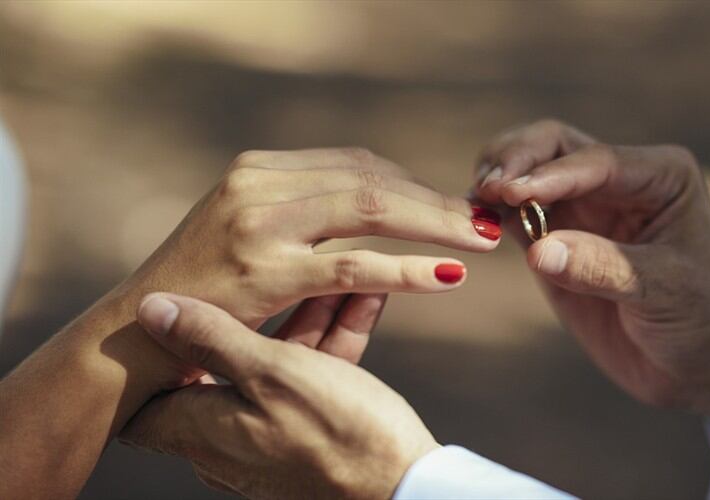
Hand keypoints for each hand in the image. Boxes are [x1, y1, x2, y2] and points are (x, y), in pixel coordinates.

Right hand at [110, 148, 501, 387]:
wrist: (136, 334)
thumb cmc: (202, 288)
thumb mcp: (248, 231)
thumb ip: (301, 210)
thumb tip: (374, 202)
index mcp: (260, 169)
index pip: (356, 163)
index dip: (412, 183)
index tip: (453, 204)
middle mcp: (258, 183)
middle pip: (371, 178)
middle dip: (435, 201)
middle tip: (486, 219)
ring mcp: (259, 224)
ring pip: (369, 210)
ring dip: (434, 225)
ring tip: (481, 240)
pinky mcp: (262, 271)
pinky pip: (352, 266)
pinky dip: (407, 269)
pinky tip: (446, 277)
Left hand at [120, 293, 436, 499]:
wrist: (404, 489)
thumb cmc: (337, 433)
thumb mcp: (273, 373)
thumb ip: (211, 338)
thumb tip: (150, 309)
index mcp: (202, 428)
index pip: (146, 395)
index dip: (153, 350)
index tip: (172, 305)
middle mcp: (226, 441)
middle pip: (224, 363)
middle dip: (257, 311)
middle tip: (280, 269)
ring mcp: (270, 441)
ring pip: (277, 366)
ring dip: (308, 318)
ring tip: (341, 273)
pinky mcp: (311, 439)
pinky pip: (310, 381)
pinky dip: (331, 343)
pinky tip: (362, 298)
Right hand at [474, 120, 709, 434]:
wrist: (702, 364)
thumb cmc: (704, 319)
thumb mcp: (665, 291)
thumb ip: (602, 268)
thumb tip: (539, 251)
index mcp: (659, 176)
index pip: (595, 161)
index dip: (550, 175)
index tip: (511, 192)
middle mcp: (617, 181)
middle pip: (553, 146)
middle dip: (516, 160)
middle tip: (487, 188)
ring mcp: (583, 208)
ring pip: (527, 173)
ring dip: (496, 181)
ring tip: (473, 203)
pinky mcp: (555, 240)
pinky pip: (515, 215)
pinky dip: (490, 214)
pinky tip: (470, 222)